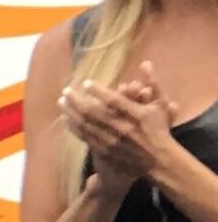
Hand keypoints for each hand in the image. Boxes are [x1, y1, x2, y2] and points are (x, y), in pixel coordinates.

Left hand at [59, 73, 173, 187]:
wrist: (156, 159)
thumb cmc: (158, 129)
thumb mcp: (159, 105)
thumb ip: (152, 83)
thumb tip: (145, 62)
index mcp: (136, 114)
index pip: (113, 100)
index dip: (98, 91)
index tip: (85, 82)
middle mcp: (121, 127)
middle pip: (94, 112)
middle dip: (77, 100)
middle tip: (66, 90)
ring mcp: (110, 140)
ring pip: (86, 124)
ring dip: (71, 112)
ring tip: (61, 101)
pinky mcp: (103, 149)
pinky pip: (85, 136)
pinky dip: (74, 126)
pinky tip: (66, 118)